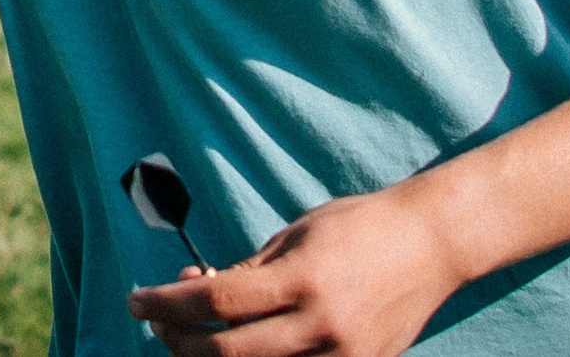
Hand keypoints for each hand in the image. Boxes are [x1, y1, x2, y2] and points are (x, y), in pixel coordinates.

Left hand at [128, 187, 461, 356]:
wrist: (432, 244)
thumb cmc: (358, 226)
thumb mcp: (295, 234)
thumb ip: (246, 269)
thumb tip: (194, 292)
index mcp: (302, 278)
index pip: (216, 302)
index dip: (167, 305)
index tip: (136, 300)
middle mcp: (321, 325)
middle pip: (226, 352)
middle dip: (179, 339)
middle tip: (158, 321)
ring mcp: (342, 356)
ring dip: (210, 356)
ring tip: (192, 334)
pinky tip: (240, 343)